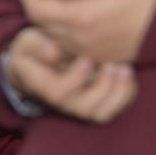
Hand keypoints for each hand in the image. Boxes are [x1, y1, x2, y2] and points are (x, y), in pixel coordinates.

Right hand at [4, 27, 137, 122]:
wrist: (41, 60)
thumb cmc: (34, 49)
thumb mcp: (27, 41)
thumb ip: (36, 45)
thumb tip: (55, 54)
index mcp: (42, 87)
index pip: (57, 92)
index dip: (76, 78)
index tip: (87, 58)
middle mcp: (61, 103)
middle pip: (83, 108)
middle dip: (102, 87)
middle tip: (112, 64)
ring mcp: (78, 107)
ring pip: (101, 113)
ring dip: (116, 92)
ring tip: (124, 68)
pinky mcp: (94, 105)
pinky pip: (113, 109)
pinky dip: (125, 94)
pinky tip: (127, 74)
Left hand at [20, 0, 155, 63]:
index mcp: (81, 17)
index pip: (35, 9)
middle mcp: (80, 40)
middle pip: (40, 22)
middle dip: (38, 1)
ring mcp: (88, 52)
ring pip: (53, 34)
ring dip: (50, 15)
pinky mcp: (96, 57)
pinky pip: (68, 44)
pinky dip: (63, 28)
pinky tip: (78, 12)